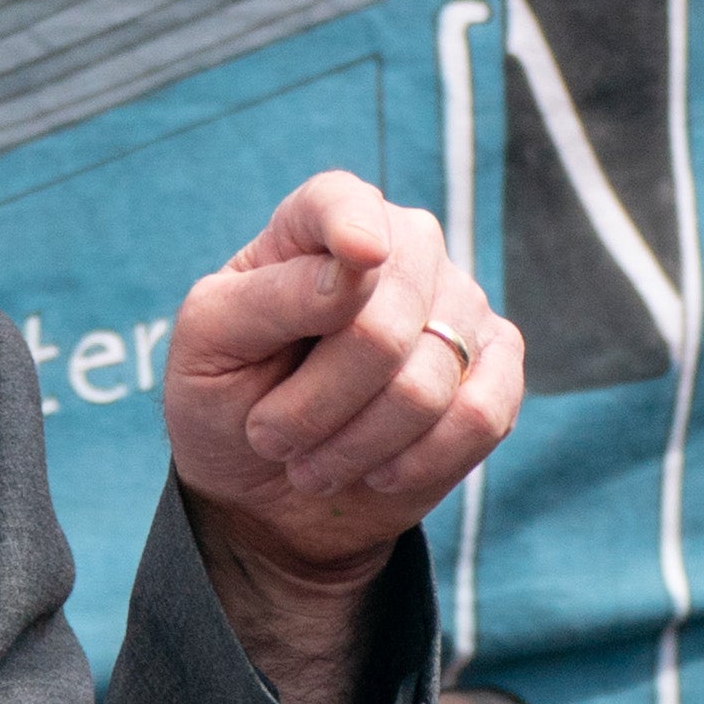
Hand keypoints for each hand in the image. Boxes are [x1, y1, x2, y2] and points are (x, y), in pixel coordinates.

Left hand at [162, 170, 518, 703]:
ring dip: (359, 441)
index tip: (323, 292)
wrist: (271, 496)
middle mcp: (397, 248)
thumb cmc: (219, 405)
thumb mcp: (205, 351)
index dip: (342, 245)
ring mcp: (457, 308)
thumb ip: (270, 294)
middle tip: (274, 438)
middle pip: (391, 309)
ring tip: (311, 460)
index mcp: (313, 222)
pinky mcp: (498, 372)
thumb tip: (355, 246)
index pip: (345, 206)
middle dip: (322, 397)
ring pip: (437, 373)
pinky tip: (373, 472)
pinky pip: (488, 414)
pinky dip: (419, 461)